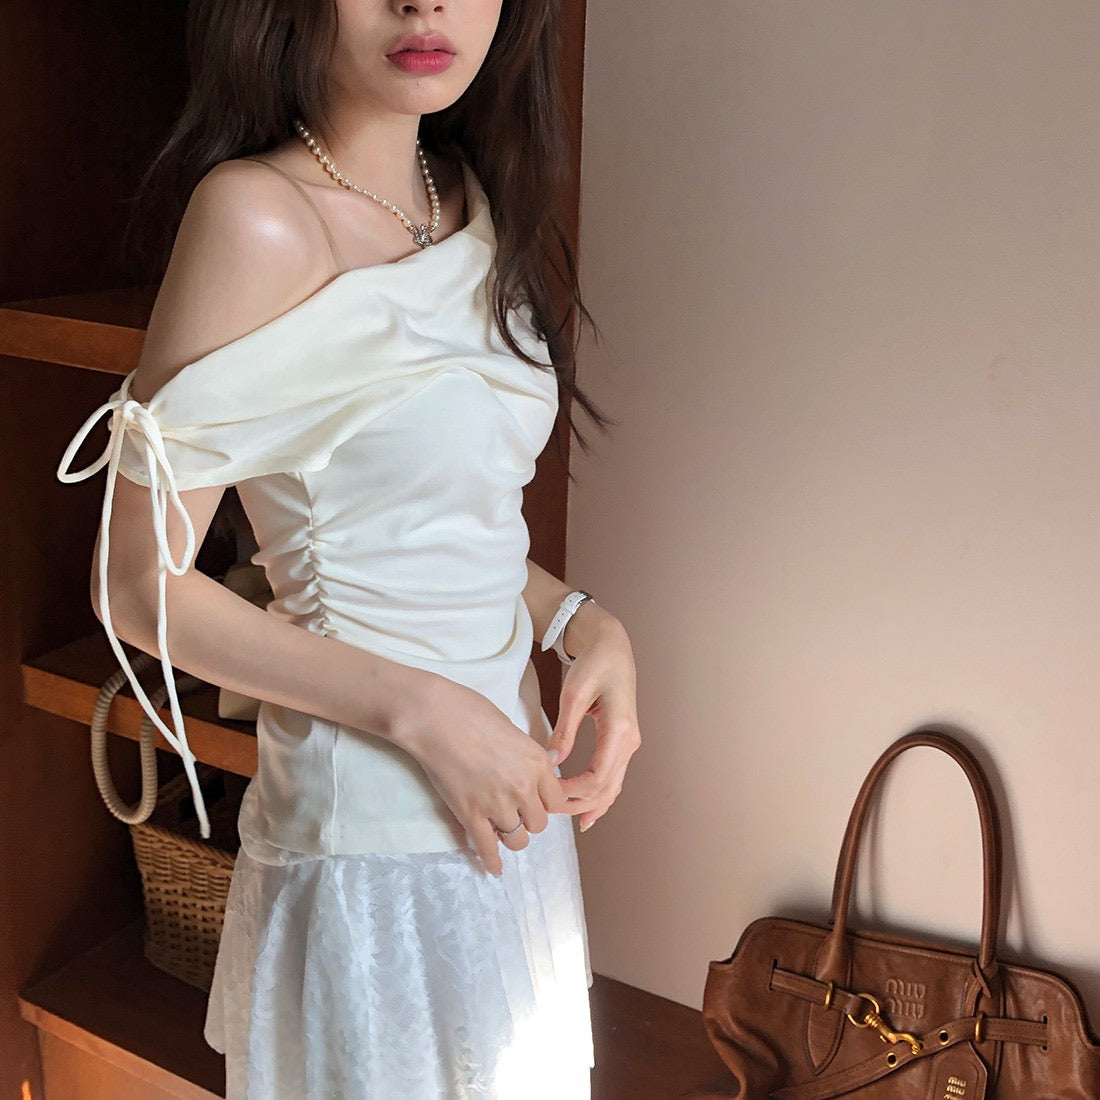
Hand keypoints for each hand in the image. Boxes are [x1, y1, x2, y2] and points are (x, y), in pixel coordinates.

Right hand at [394, 674, 568, 875]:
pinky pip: (487, 848)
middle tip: (515, 811)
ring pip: (518, 840)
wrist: (435, 717)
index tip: (537, 802)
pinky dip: (492, 861)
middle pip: (539, 823)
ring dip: (511, 836)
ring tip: (502, 830)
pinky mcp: (471, 815)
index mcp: (537, 763)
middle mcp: (523, 787)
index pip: (557, 801)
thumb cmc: (471, 711)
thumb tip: (550, 762)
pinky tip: (494, 869)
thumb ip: (531, 754)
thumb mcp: (513, 728)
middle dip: (528, 819)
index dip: (546, 803)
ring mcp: (497, 804)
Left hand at [546, 607, 640, 831]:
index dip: (572, 793)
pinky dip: (601, 795)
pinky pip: (614, 776)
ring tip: (567, 817)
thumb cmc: (593, 664)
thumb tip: (551, 763)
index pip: (598, 777)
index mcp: (620, 730)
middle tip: (550, 811)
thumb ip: (564, 730)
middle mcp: (630, 741)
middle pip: (607, 788)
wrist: (612, 646)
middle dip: (579, 804)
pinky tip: (587, 810)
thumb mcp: (574, 694)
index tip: (547, 794)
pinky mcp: (622, 741)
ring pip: (613, 786)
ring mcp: (629, 743)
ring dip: (590, 803)